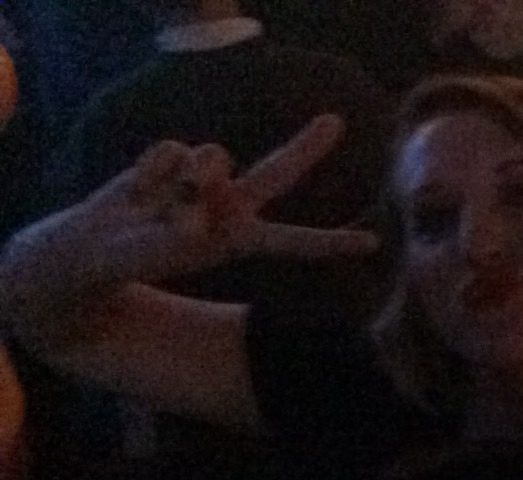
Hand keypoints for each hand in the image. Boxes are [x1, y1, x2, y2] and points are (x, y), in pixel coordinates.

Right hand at [4, 114, 377, 292]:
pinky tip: (138, 187)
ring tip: (156, 205)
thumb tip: (202, 174)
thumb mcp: (171, 246)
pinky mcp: (175, 160)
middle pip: (275, 172)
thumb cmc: (139, 258)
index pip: (294, 241)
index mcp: (240, 238)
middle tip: (336, 122)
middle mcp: (231, 206)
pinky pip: (171, 149)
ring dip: (182, 176)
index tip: (371, 245)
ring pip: (209, 156)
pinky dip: (150, 168)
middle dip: (306, 148)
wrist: (94, 247)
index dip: (331, 243)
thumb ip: (191, 212)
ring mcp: (204, 181)